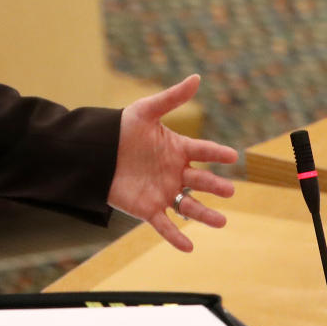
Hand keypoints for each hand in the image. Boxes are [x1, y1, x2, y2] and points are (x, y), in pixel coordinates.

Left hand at [106, 74, 236, 252]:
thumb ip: (172, 98)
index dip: (216, 153)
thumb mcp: (146, 111)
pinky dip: (175, 236)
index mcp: (178, 149)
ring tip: (221, 222)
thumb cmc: (122, 128)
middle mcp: (175, 172)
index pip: (203, 151)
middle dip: (215, 187)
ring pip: (189, 206)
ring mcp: (164, 192)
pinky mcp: (148, 208)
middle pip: (201, 181)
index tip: (231, 156)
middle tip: (228, 191)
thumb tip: (197, 77)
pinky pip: (164, 225)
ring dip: (205, 215)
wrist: (94, 152)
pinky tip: (189, 247)